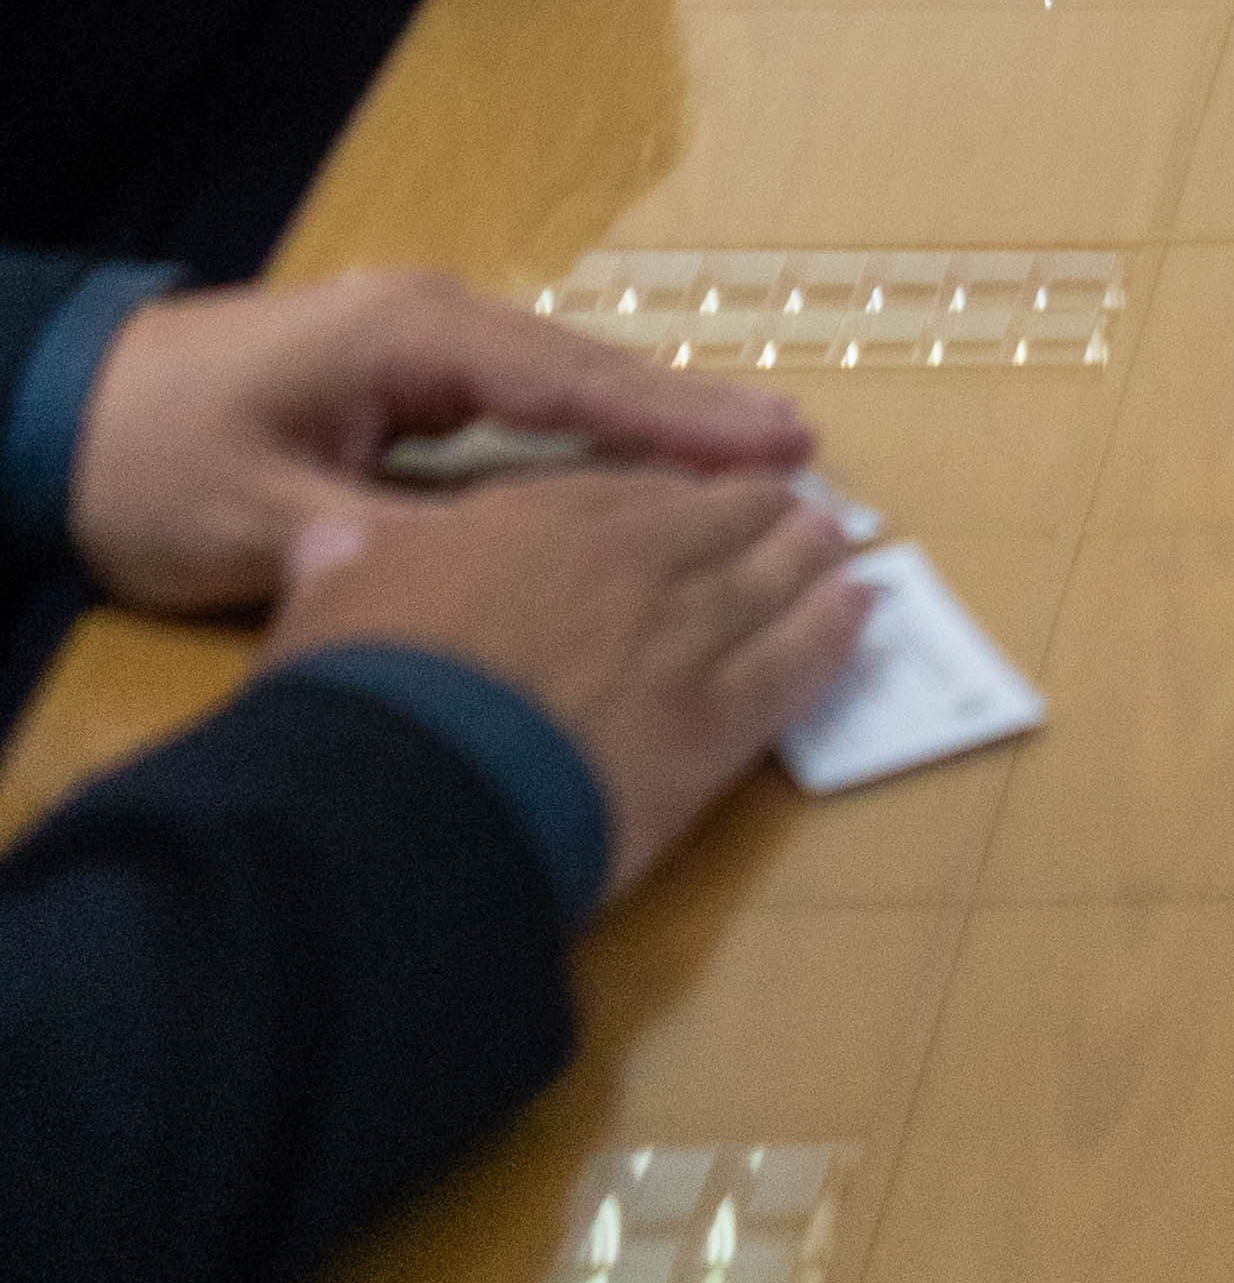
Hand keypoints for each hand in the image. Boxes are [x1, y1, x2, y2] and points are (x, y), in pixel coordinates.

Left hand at [68, 267, 811, 614]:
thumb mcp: (260, 523)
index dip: (675, 420)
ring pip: (561, 390)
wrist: (62, 409)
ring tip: (756, 464)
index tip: (777, 441)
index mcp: (413, 338)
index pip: (572, 384)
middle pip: (588, 374)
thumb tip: (497, 589)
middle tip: (803, 454)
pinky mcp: (401, 382)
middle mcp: (435, 325)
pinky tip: (641, 475)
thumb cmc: (155, 463)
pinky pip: (520, 410)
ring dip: (651, 427)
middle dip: (692, 416)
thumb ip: (384, 549)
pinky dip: (591, 438)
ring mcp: (420, 347)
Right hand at [262, 466, 869, 902]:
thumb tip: (327, 528)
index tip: (683, 490)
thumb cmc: (362, 693)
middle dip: (751, 510)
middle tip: (789, 504)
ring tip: (836, 543)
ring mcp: (681, 638)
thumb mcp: (328, 604)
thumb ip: (344, 559)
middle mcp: (624, 560)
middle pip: (711, 520)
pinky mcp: (712, 728)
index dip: (657, 492)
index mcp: (532, 521)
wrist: (415, 792)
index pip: (616, 490)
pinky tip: (857, 615)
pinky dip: (831, 635)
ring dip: (803, 557)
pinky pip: (792, 666)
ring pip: (765, 580)